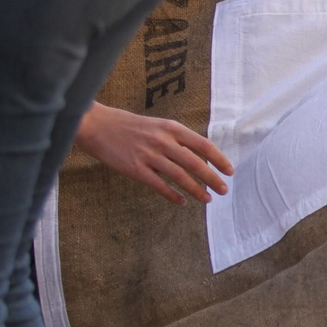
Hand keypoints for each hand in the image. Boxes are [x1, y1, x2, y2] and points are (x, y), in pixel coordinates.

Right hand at [73, 103, 232, 205]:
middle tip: (224, 190)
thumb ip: (177, 138)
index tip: (229, 171)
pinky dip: (172, 195)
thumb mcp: (158, 125)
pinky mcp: (134, 168)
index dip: (219, 159)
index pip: (203, 145)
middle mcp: (163, 141)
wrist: (96, 125)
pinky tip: (181, 201)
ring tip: (207, 200)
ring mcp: (148, 155)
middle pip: (195, 163)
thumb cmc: (130, 126)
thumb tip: (200, 156)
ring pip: (180, 176)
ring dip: (196, 190)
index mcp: (172, 128)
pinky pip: (159, 185)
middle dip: (212, 179)